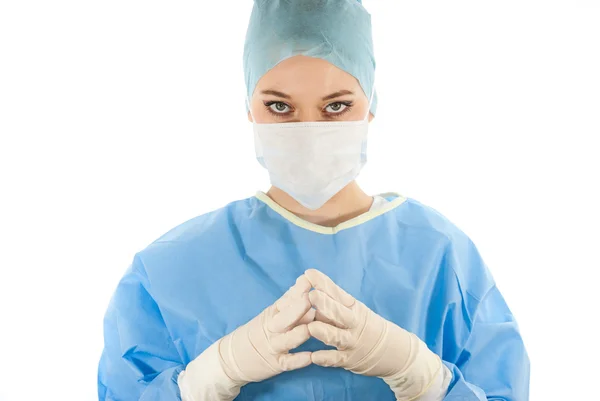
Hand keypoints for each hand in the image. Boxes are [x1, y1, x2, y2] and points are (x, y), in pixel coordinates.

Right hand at [179, 275, 314, 400]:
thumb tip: (306, 283)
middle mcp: (272, 329)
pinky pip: (287, 363)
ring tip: (309, 329)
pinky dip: (298, 360)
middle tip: (308, 299)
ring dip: (298, 334)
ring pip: (286, 340)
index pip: (285, 300)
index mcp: (272, 314)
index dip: (297, 291)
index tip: (308, 280)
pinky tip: (310, 357)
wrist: (232, 359)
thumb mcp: (270, 314)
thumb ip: (288, 301)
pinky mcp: (276, 364)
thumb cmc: (257, 333)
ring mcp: (273, 347)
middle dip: (296, 309)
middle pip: (284, 318)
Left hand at [304, 269, 442, 400]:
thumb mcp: (355, 311)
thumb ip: (333, 305)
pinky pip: (336, 359)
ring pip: (336, 336)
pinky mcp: (349, 360)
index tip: (309, 273)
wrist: (394, 352)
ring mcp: (352, 342)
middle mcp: (354, 323)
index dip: (324, 283)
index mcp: (354, 307)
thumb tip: (306, 292)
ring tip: (311, 327)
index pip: (338, 293)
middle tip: (311, 295)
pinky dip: (325, 358)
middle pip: (339, 312)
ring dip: (324, 331)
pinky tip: (314, 357)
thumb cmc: (366, 326)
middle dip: (326, 304)